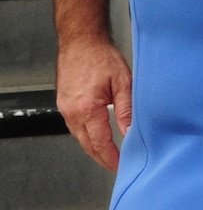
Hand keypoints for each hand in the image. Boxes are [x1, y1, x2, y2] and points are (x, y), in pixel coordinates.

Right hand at [55, 34, 130, 171]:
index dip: (110, 157)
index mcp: (87, 108)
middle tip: (116, 166)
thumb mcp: (123, 82)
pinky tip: (96, 136)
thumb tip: (131, 131)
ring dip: (93, 148)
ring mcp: (65, 109)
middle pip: (87, 144)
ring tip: (109, 156)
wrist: (80, 42)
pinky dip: (86, 135)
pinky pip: (75, 127)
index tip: (120, 166)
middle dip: (102, 158)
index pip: (99, 142)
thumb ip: (127, 109)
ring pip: (79, 137)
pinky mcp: (64, 104)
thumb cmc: (101, 57)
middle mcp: (72, 112)